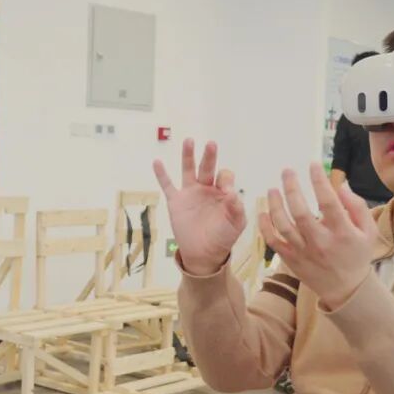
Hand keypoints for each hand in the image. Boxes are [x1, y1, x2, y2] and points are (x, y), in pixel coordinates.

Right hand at [153, 139, 246, 274]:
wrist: (204, 253)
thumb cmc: (223, 237)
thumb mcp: (236, 224)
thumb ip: (237, 208)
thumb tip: (233, 194)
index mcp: (223, 192)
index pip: (225, 177)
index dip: (226, 181)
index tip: (227, 193)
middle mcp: (206, 188)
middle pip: (208, 167)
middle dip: (209, 156)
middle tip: (211, 144)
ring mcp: (190, 193)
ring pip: (188, 170)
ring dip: (188, 155)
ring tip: (189, 141)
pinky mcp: (176, 202)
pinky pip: (167, 186)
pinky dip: (162, 174)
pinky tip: (157, 162)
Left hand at [258, 164, 377, 309]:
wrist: (346, 289)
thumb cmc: (357, 254)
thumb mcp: (368, 231)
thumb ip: (357, 206)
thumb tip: (341, 184)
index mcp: (341, 232)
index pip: (328, 202)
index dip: (319, 181)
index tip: (313, 165)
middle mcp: (320, 242)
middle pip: (300, 212)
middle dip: (292, 188)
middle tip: (287, 171)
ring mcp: (303, 252)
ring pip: (283, 226)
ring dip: (275, 205)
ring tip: (272, 189)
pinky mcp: (290, 260)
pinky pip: (273, 242)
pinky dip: (265, 227)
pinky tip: (262, 212)